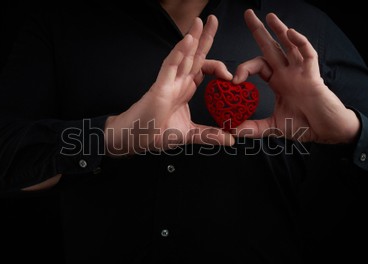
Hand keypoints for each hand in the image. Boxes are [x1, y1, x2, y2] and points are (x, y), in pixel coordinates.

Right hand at [105, 15, 233, 155]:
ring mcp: (169, 82)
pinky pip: (171, 65)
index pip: (203, 69)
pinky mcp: (160, 86)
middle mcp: (178, 82)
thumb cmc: (156, 133)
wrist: (137, 138)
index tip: (230, 75)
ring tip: (201, 21)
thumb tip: (231, 139)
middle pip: (194, 55)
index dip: (216, 66)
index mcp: (185, 90)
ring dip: (192, 37)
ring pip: (183, 55)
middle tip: (213, 19)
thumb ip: (211, 135)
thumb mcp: (191, 135)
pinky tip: (188, 39)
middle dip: (204, 37)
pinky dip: (179, 52)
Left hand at [232, 10, 359, 143]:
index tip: (234, 79)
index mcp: (278, 82)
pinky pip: (308, 54)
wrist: (325, 131)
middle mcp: (288, 73)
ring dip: (280, 30)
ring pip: (289, 45)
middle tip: (248, 14)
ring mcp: (300, 72)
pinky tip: (290, 33)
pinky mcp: (313, 75)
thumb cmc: (303, 125)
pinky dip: (300, 42)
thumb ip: (252, 128)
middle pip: (271, 47)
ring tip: (269, 16)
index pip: (258, 65)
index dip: (244, 68)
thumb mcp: (272, 127)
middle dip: (259, 31)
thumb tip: (231, 130)